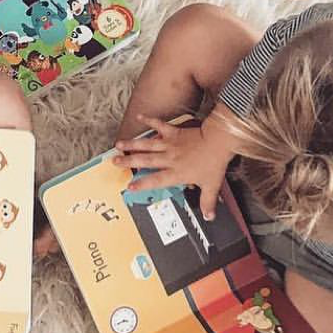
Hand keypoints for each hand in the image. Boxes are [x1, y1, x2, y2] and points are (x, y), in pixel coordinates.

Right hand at [113, 115, 234, 218]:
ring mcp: (169, 144)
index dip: (141, 184)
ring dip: (132, 144)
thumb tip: (209, 216)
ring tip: (118, 145)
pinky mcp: (173, 132)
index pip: (155, 180)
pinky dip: (149, 120)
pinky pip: (159, 125)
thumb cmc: (213, 162)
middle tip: (115, 162)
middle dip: (128, 161)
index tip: (130, 186)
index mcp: (176, 173)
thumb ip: (207, 201)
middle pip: (145, 161)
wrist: (217, 141)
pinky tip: (139, 117)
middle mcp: (169, 158)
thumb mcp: (211, 185)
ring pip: (147, 145)